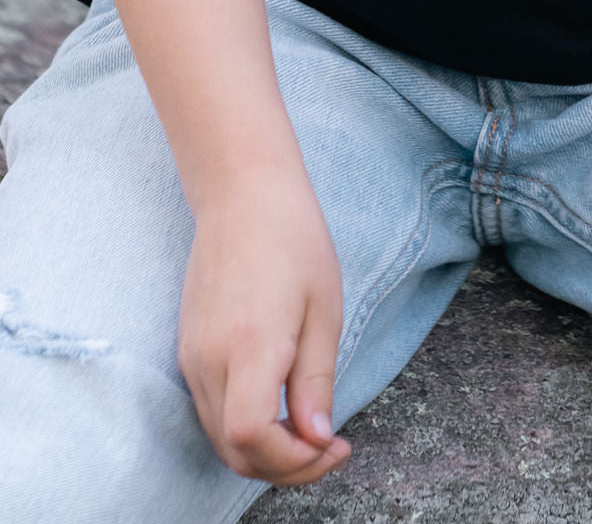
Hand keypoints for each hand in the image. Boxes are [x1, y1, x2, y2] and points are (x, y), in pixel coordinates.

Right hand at [177, 168, 352, 485]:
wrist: (242, 194)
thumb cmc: (293, 239)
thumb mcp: (323, 307)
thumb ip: (316, 379)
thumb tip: (318, 439)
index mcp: (248, 345)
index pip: (252, 437)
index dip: (293, 460)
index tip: (334, 445)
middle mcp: (208, 359)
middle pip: (234, 451)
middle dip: (286, 466)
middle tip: (331, 448)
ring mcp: (191, 357)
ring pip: (220, 437)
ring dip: (266, 451)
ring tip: (313, 433)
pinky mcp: (188, 350)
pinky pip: (213, 411)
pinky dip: (245, 429)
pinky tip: (281, 409)